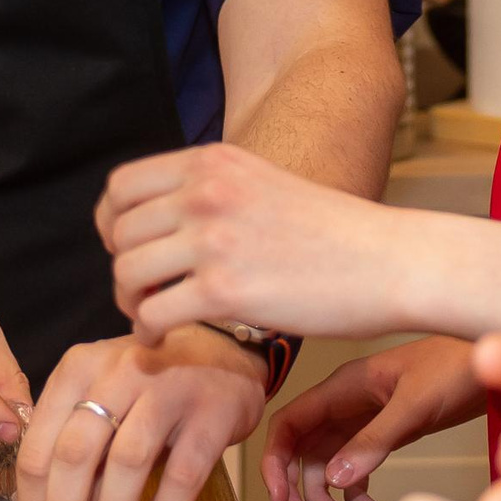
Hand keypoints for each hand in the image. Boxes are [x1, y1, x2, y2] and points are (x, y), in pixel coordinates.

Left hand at [16, 326, 266, 500]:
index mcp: (79, 368)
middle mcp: (119, 371)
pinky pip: (182, 474)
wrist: (222, 347)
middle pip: (75, 455)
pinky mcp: (212, 411)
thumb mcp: (103, 401)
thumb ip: (79, 456)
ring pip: (126, 463)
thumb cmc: (150, 380)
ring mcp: (168, 388)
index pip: (39, 445)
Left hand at [98, 143, 500, 342]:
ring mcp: (214, 239)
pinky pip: (154, 313)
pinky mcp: (226, 290)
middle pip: (118, 233)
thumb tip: (157, 214)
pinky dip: (149, 333)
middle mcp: (206, 191)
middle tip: (144, 294)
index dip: (112, 226)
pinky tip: (167, 339)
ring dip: (131, 303)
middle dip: (122, 269)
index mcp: (212, 161)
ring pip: (127, 273)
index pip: (121, 187)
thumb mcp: (261, 181)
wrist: (388, 260)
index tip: (130, 251)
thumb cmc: (331, 232)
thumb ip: (210, 189)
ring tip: (155, 317)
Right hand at [260, 336, 485, 500]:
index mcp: (344, 385)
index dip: (275, 460)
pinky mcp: (386, 429)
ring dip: (323, 491)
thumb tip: (334, 478)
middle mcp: (348, 401)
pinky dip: (355, 488)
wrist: (496, 360)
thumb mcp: (415, 404)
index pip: (289, 422)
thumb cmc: (457, 363)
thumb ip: (375, 439)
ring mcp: (366, 416)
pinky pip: (356, 462)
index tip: (280, 497)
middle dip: (294, 483)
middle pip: (302, 445)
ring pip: (326, 458)